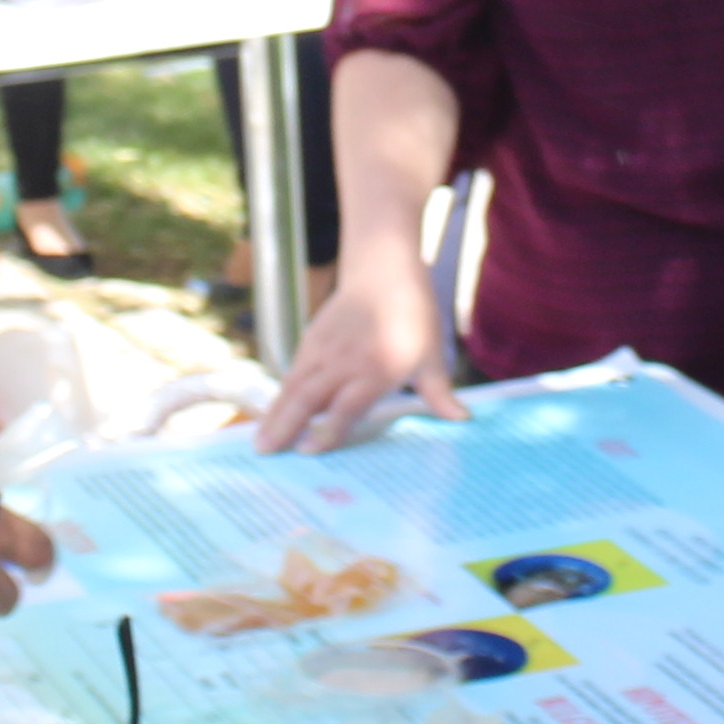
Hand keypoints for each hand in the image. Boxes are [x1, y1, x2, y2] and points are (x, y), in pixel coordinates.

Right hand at [259, 254, 459, 451]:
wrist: (383, 269)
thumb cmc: (413, 315)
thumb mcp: (432, 356)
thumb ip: (439, 394)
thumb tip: (463, 420)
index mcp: (377, 368)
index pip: (347, 405)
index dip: (328, 430)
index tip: (310, 451)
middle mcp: (346, 361)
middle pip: (309, 398)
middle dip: (286, 427)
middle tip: (265, 453)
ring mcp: (324, 349)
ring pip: (294, 386)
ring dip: (275, 414)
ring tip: (259, 442)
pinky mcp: (312, 339)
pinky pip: (293, 371)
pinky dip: (281, 394)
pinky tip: (273, 413)